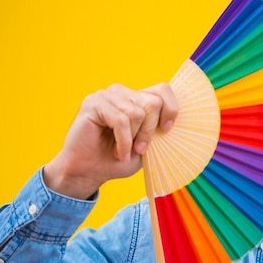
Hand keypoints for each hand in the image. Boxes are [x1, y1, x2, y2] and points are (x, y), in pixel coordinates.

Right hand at [43, 83, 177, 198]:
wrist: (88, 172)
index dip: (170, 109)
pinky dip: (123, 142)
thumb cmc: (117, 160)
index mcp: (136, 98)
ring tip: (122, 151)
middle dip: (150, 130)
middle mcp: (122, 93)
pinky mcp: (93, 103)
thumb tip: (174, 122)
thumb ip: (159, 130)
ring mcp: (106, 95)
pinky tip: (117, 152)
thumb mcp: (146, 146)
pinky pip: (121, 120)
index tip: (167, 130)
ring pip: (137, 112)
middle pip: (154, 102)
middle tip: (140, 148)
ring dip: (133, 138)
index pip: (163, 90)